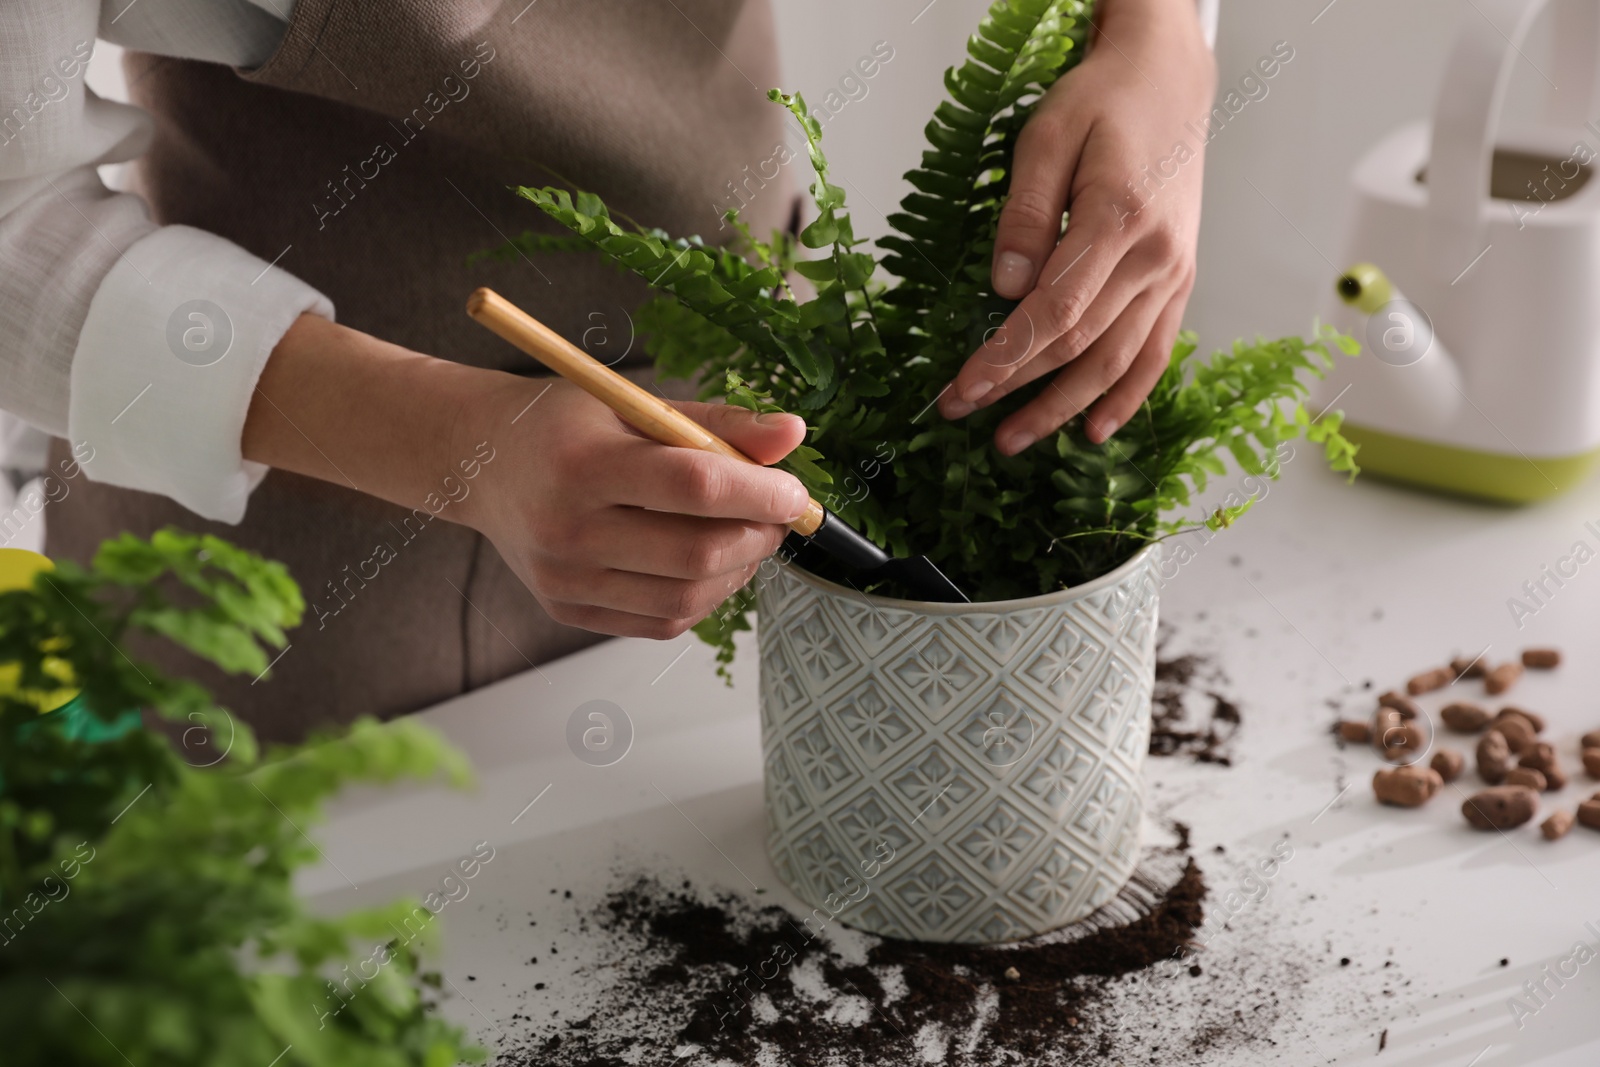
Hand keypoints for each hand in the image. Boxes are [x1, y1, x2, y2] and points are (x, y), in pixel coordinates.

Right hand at [470, 380, 808, 638]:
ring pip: (685, 597)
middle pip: (695, 553)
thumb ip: (715, 422)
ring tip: (746, 536)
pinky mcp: (568, 611)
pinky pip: (660, 621)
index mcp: (582, 461)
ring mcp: (564, 579)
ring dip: (738, 571)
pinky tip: (708, 564)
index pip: (693, 485)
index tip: (794, 492)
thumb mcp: (632, 401)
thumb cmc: (561, 424)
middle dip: (758, 536)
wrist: (479, 460)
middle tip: (776, 514)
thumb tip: (793, 434)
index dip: (759, 492)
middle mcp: (567, 528)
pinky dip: (703, 597)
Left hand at [938, 0, 1214, 452]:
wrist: (1170, 81)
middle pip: (1078, 344)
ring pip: (1116, 360)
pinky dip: (1127, 396)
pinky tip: (1096, 431)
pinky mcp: (1180, 279)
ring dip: (1064, 407)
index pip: (1052, 313)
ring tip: (1013, 439)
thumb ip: (1025, 216)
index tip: (961, 390)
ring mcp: (1173, 273)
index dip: (1004, 359)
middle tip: (961, 415)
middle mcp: (1155, 257)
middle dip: (1016, 388)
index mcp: (1119, 220)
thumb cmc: (1102, 101)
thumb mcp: (1047, 137)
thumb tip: (1003, 289)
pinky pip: (1155, 351)